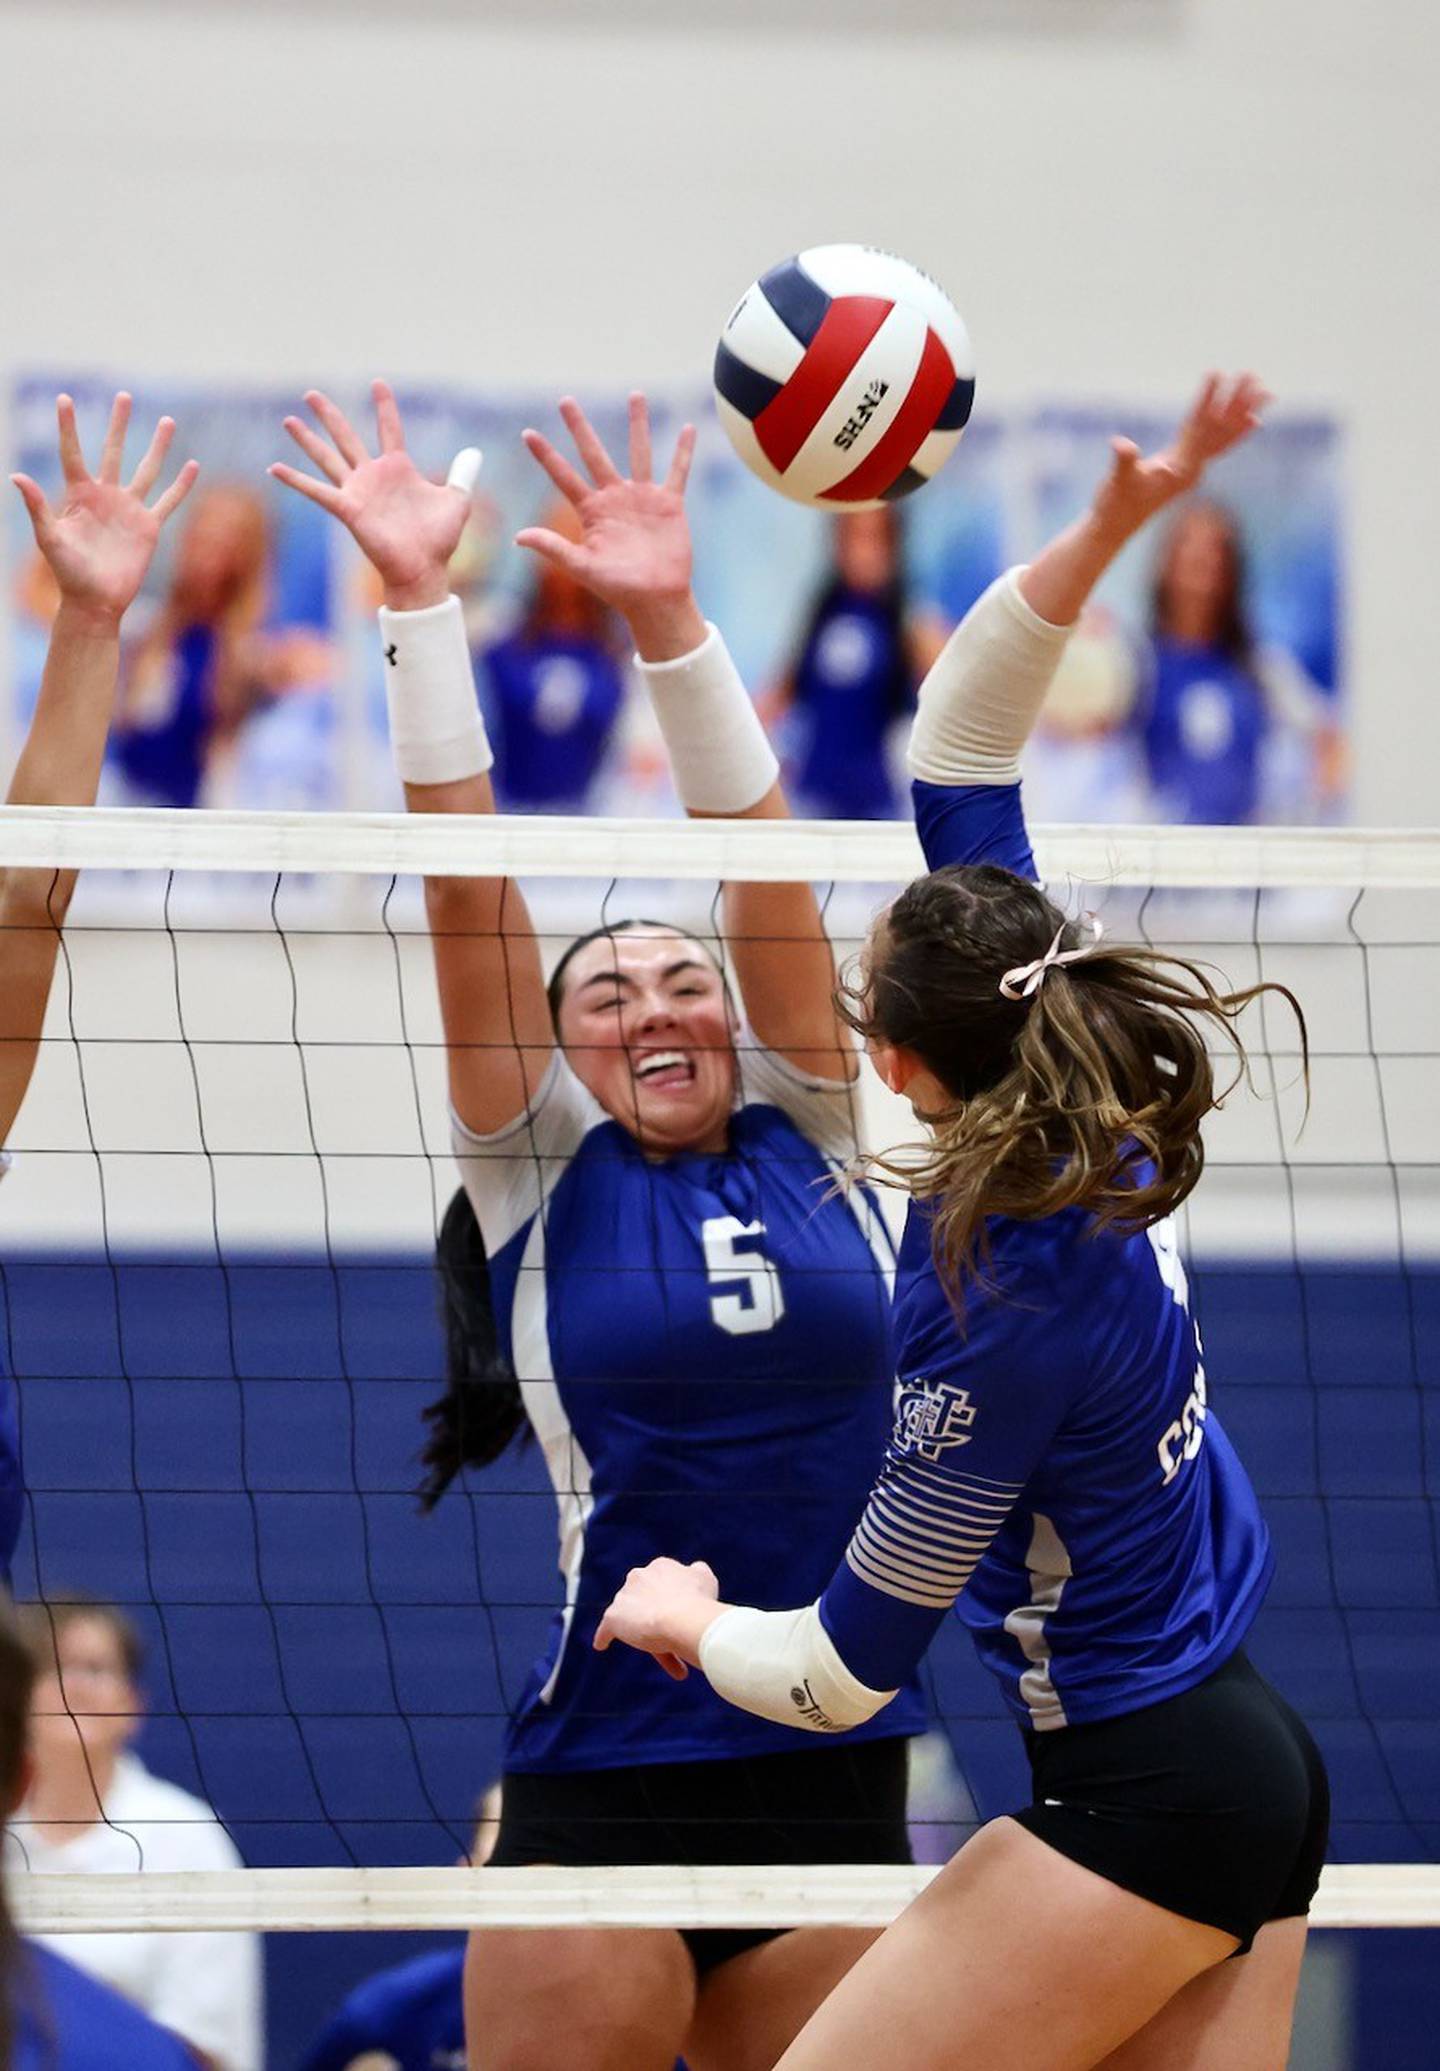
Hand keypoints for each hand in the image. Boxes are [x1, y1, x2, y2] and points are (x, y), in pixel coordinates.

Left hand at [10, 394, 198, 628]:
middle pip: (114, 451)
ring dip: (158, 447)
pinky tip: (192, 466)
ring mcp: (129, 510)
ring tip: (168, 421)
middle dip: (119, 424)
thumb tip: (16, 476)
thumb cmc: (68, 573)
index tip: (64, 399)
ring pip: (146, 470)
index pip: (73, 453)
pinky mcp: (149, 527)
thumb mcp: (50, 539)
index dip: (68, 427)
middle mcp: (106, 496)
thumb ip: (37, 507)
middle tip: (123, 396)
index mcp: (79, 495)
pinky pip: (168, 501)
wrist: (96, 602)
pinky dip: (181, 485)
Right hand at [269, 381, 471, 609]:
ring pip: (327, 457)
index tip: (378, 383)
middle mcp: (373, 477)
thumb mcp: (457, 501)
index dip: (385, 407)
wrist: (424, 569)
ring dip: (307, 439)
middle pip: (346, 437)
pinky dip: (296, 480)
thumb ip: (462, 474)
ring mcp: (358, 492)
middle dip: (329, 415)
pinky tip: (275, 468)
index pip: (389, 429)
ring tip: (288, 419)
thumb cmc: (438, 540)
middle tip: (311, 393)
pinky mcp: (348, 509)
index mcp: (398, 469)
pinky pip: (317, 491)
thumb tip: (475, 452)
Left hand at [517, 395, 701, 652]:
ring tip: (635, 395)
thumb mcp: (582, 568)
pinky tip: (687, 428)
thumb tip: (518, 537)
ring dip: (638, 424)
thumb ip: (553, 548)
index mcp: (591, 512)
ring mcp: (642, 498)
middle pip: (594, 454)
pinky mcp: (669, 504)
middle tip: (565, 400)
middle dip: (580, 427)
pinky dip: (683, 451)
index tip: (527, 433)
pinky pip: (677, 472)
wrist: (655, 600)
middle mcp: (614, 498)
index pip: (563, 476)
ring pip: (638, 452)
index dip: (546, 456)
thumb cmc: (618, 589)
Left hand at [594, 1556, 720, 1680]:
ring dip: (643, 1633)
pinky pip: (607, 1628)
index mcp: (660, 1567)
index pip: (663, 1585)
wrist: (681, 1618)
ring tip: (665, 1651)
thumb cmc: (698, 1601)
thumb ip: (696, 1572)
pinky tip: (601, 1644)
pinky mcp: (614, 1617)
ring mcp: (624, 1597)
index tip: (682, 1616)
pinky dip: (604, 1636)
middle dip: (657, 1615)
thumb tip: (693, 1569)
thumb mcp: (705, 1579)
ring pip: (632, 1617)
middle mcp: (639, 1576)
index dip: (672, 1602)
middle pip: (646, 1601)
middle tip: (673, 1636)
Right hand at [1091, 372, 1269, 541]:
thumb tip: (1122, 446)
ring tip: (1264, 391)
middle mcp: (1193, 469)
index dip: (1207, 400)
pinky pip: (1219, 448)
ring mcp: (1193, 471)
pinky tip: (1253, 421)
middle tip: (1253, 375)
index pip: (1199, 427)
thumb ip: (1124, 462)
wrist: (1115, 528)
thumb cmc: (1115, 504)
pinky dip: (1236, 433)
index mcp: (1180, 468)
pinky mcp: (1187, 471)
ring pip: (1225, 438)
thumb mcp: (1117, 480)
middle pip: (1221, 431)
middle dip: (1238, 403)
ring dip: (1243, 414)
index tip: (1216, 373)